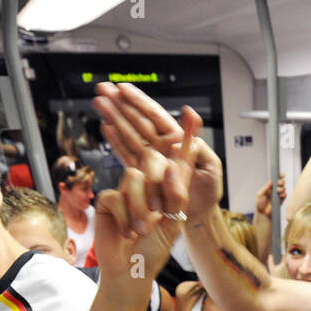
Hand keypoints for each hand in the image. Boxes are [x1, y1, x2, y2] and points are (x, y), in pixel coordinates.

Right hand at [93, 82, 223, 216]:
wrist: (196, 222)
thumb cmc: (207, 197)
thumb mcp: (211, 167)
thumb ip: (197, 141)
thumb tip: (190, 115)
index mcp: (177, 142)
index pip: (155, 116)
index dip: (138, 101)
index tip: (123, 88)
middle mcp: (162, 149)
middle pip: (138, 121)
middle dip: (120, 104)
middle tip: (103, 88)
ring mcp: (150, 162)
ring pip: (129, 134)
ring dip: (113, 117)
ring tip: (99, 102)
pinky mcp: (141, 176)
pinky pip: (125, 154)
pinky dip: (115, 140)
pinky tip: (106, 127)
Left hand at [255, 174, 285, 216]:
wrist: (263, 213)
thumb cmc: (260, 204)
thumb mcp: (260, 194)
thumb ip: (265, 188)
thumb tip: (270, 182)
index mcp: (270, 187)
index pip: (275, 179)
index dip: (279, 176)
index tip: (282, 175)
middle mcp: (275, 190)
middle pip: (282, 182)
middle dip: (282, 182)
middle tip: (279, 184)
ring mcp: (278, 194)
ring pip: (284, 188)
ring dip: (282, 189)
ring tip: (278, 191)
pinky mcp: (281, 200)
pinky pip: (285, 195)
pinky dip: (283, 194)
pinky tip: (280, 196)